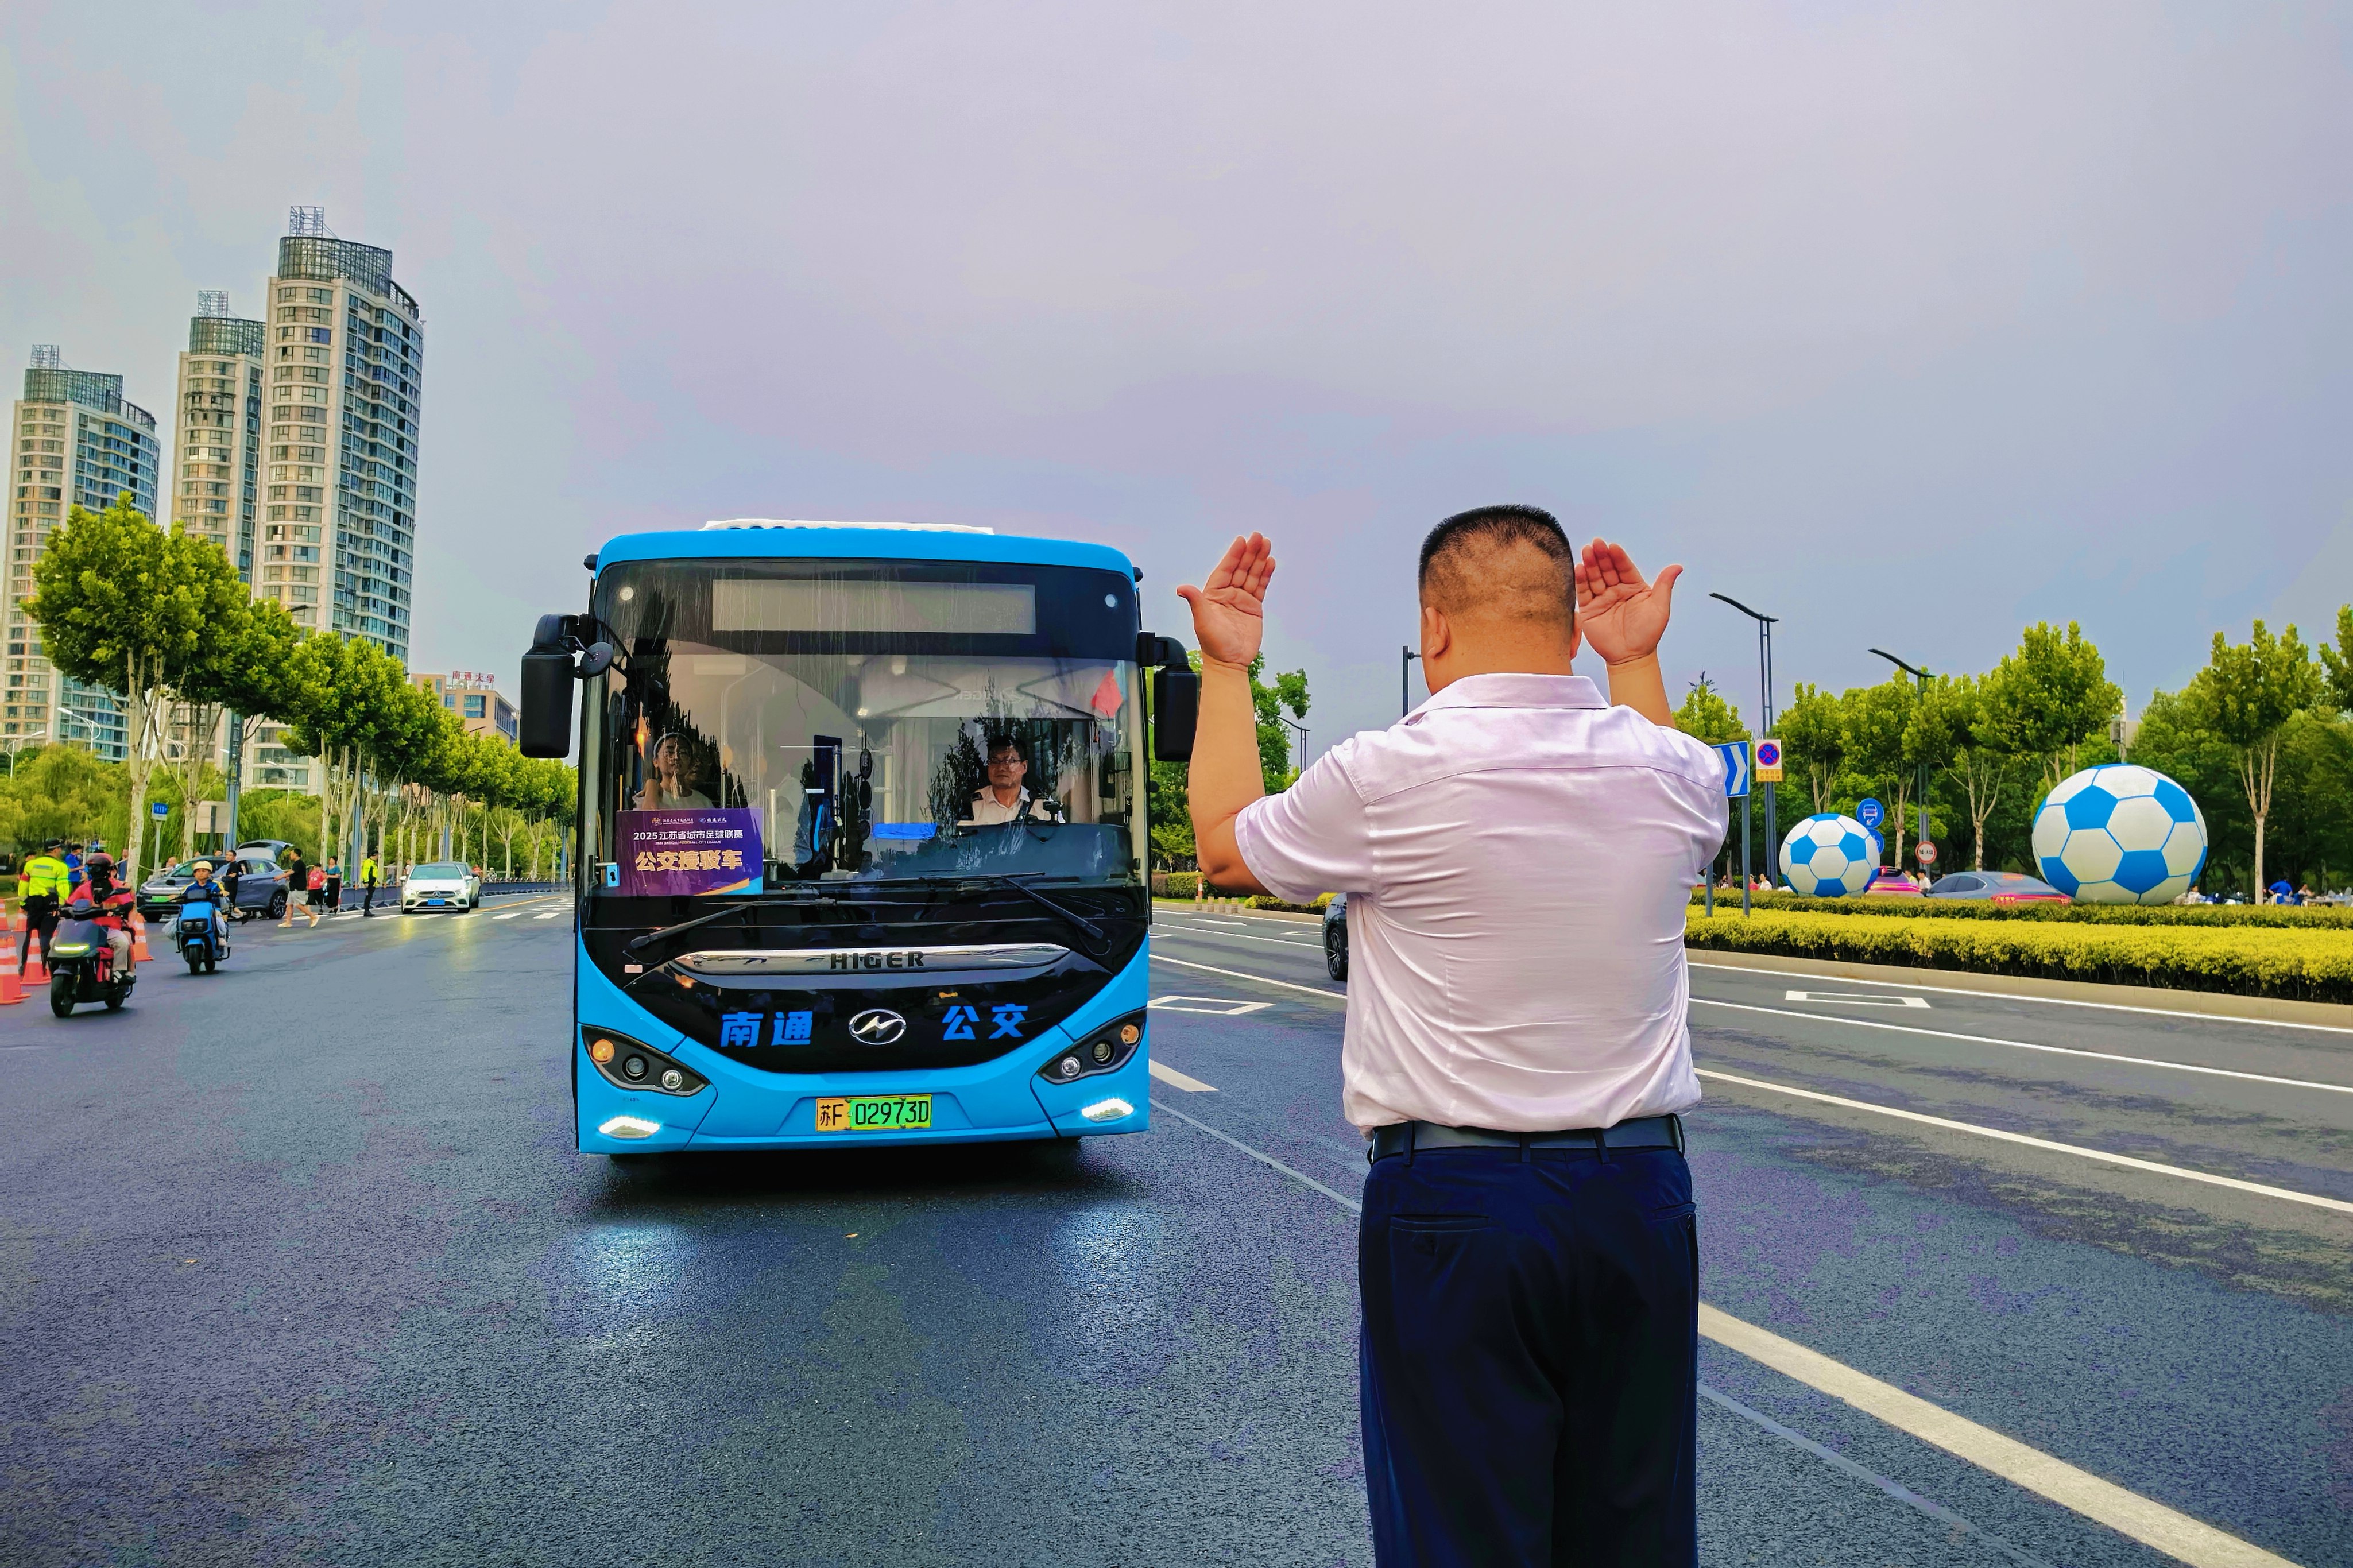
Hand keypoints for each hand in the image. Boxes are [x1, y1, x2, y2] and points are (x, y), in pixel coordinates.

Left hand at [1176, 533, 1274, 667]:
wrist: (1230, 662)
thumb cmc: (1213, 644)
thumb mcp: (1203, 621)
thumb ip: (1196, 602)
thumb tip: (1181, 588)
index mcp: (1213, 594)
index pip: (1225, 570)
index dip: (1234, 555)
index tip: (1241, 541)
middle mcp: (1228, 594)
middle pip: (1241, 569)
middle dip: (1250, 553)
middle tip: (1258, 537)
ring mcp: (1241, 600)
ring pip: (1252, 575)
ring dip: (1259, 560)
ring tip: (1267, 545)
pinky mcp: (1254, 607)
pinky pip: (1260, 587)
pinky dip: (1266, 575)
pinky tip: (1270, 563)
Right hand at [1575, 539, 1681, 665]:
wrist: (1631, 656)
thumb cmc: (1648, 634)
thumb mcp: (1660, 608)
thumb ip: (1664, 585)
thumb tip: (1677, 566)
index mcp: (1634, 587)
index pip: (1625, 568)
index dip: (1618, 557)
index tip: (1613, 547)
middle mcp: (1617, 590)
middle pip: (1608, 570)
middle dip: (1602, 556)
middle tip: (1596, 544)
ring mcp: (1602, 599)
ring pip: (1595, 578)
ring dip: (1590, 564)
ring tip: (1586, 551)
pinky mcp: (1590, 610)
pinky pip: (1584, 592)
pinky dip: (1581, 580)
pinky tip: (1580, 568)